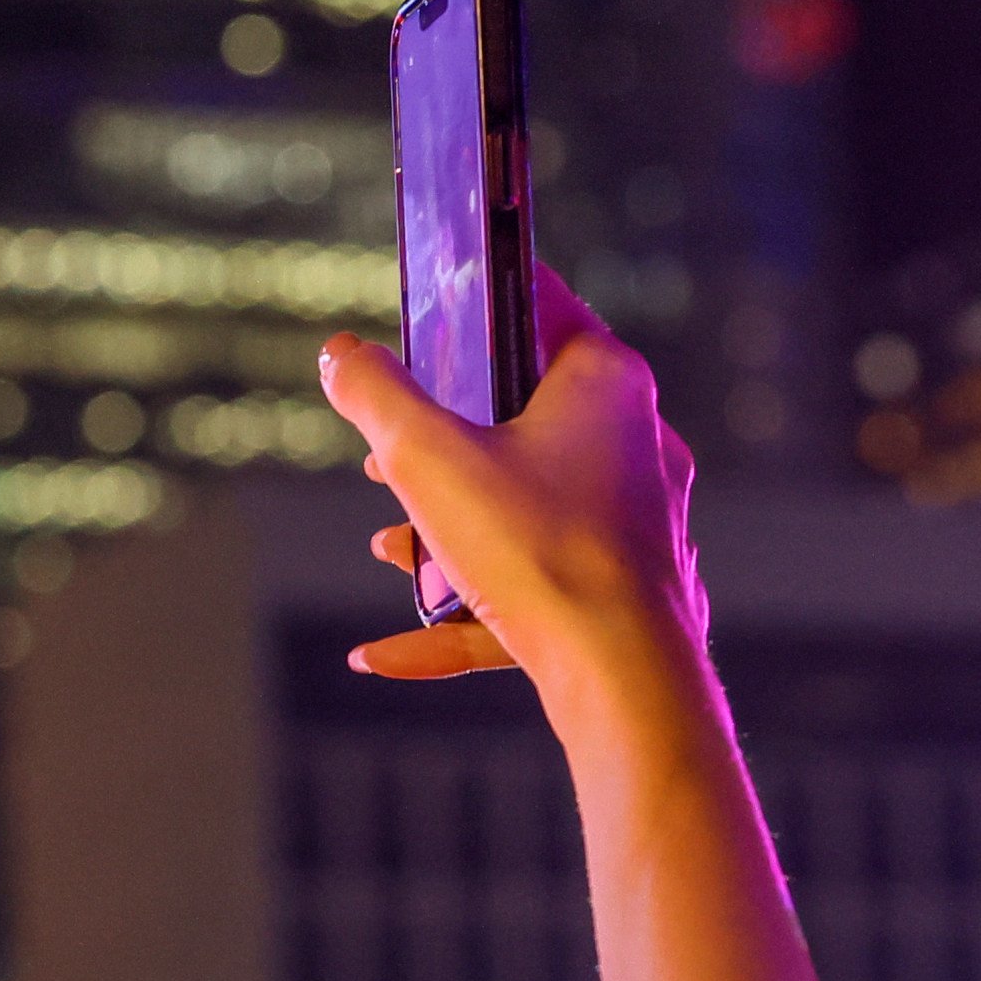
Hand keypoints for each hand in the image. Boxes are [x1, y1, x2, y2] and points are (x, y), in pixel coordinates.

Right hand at [318, 265, 705, 691]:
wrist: (622, 677)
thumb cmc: (537, 551)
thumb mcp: (427, 457)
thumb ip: (374, 396)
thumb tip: (339, 355)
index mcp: (605, 381)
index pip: (538, 302)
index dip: (475, 303)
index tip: (430, 315)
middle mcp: (638, 438)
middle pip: (524, 415)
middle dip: (444, 442)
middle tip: (389, 459)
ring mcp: (641, 517)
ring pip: (529, 504)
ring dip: (451, 528)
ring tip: (391, 550)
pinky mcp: (633, 585)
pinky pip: (539, 581)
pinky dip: (470, 606)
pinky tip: (387, 653)